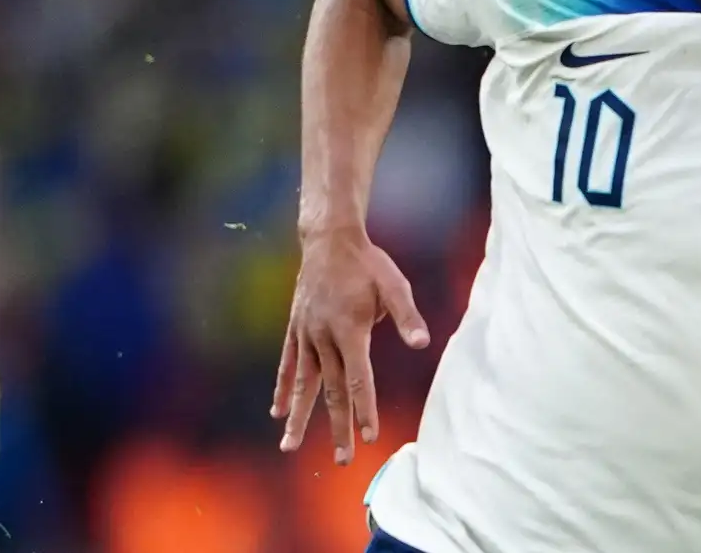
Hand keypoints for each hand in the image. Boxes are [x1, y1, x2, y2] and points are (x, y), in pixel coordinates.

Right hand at [271, 229, 429, 464]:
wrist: (329, 240)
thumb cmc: (368, 263)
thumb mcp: (394, 284)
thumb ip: (406, 316)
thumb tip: (423, 343)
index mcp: (350, 330)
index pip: (359, 378)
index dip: (365, 408)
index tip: (369, 436)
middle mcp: (323, 337)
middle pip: (333, 390)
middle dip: (339, 426)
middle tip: (342, 459)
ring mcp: (306, 335)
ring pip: (303, 384)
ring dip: (299, 417)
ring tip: (289, 447)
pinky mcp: (295, 329)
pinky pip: (287, 364)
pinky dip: (283, 388)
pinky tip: (277, 411)